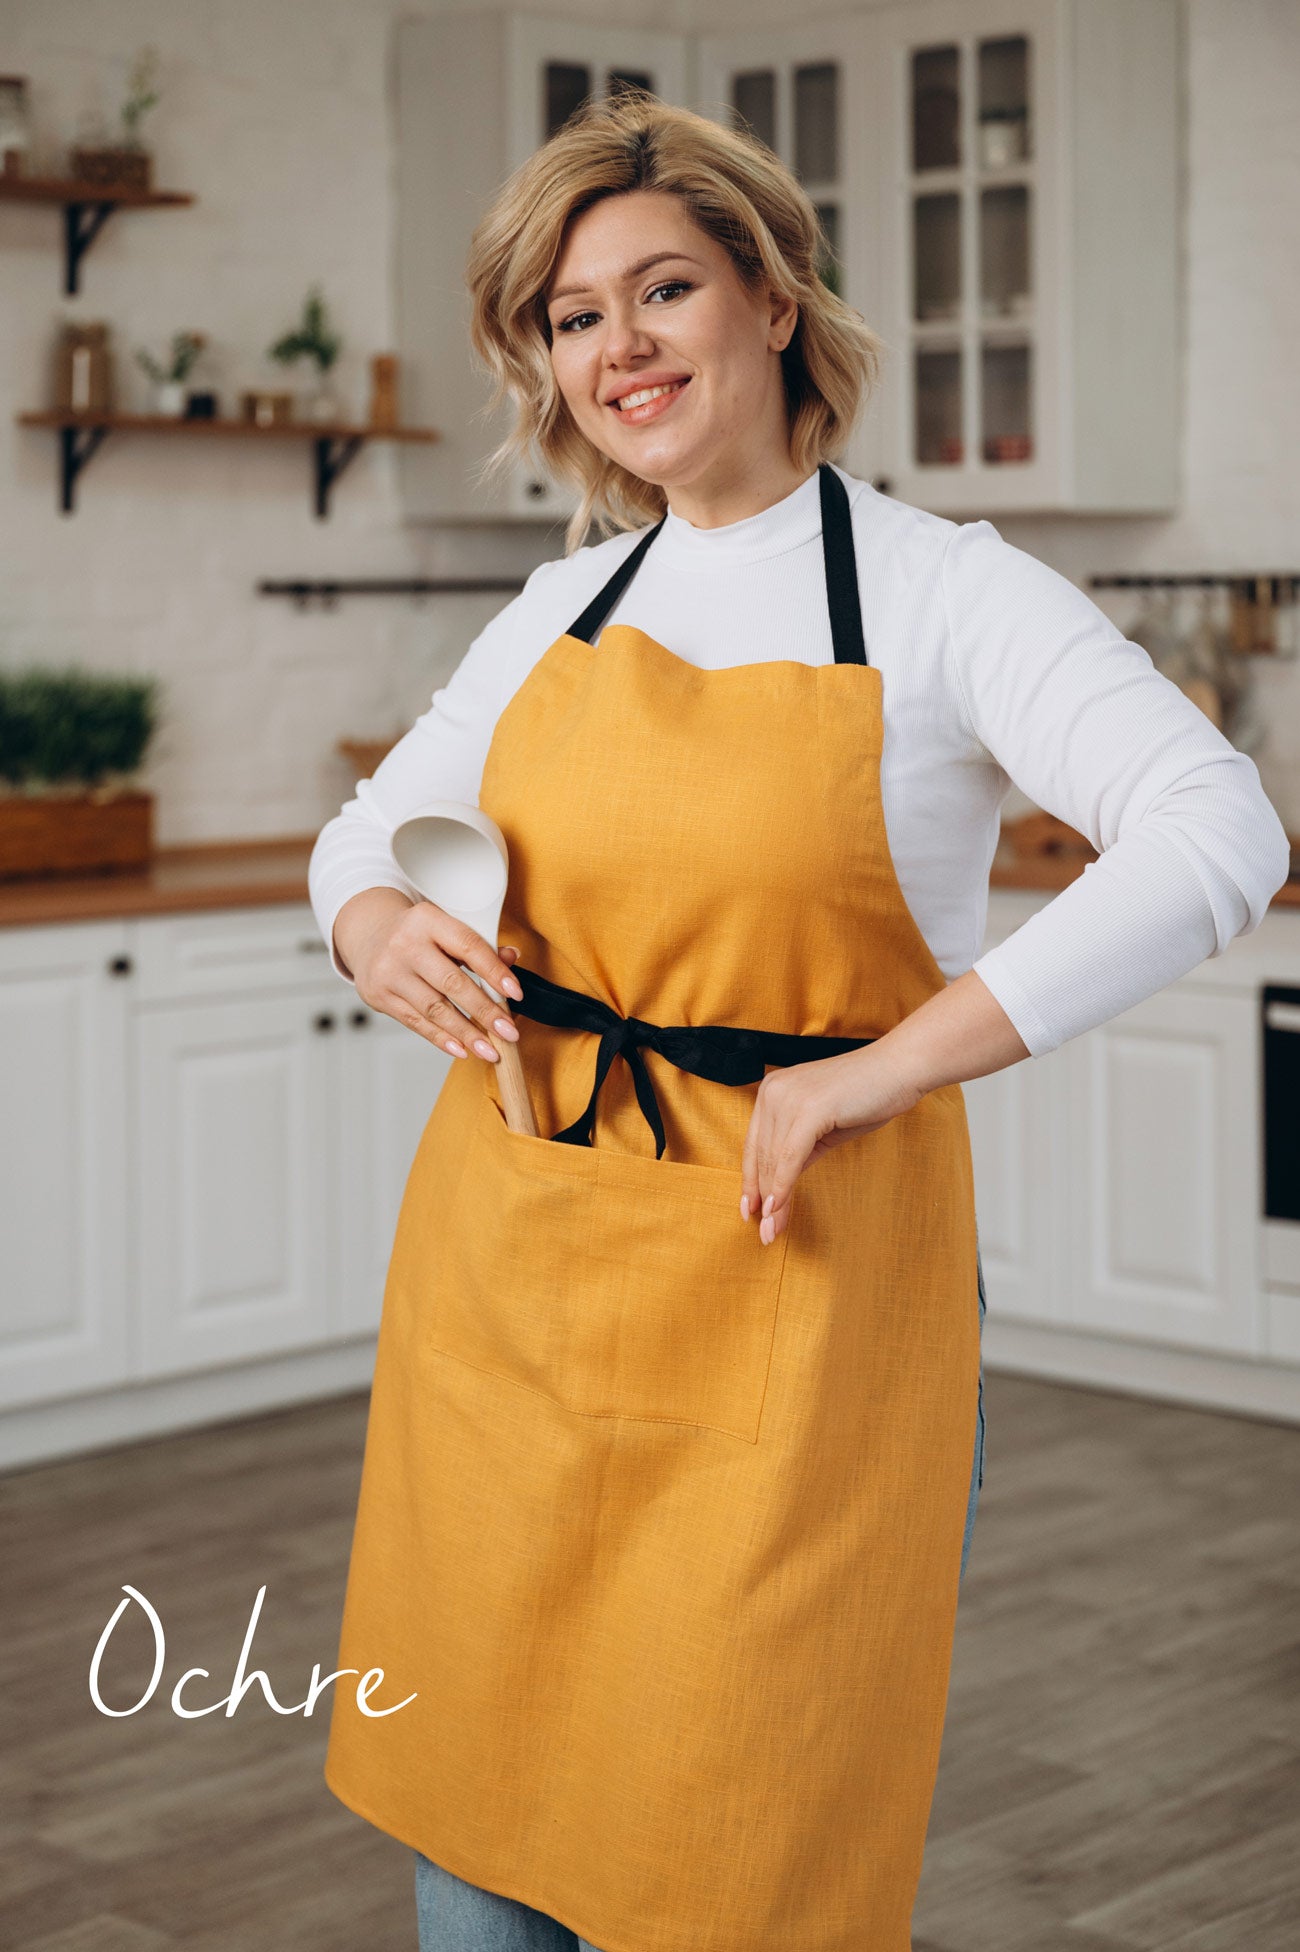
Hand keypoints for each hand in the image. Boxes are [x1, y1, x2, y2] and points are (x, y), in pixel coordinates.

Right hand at [334, 887, 524, 1062]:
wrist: (369, 935)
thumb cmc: (418, 935)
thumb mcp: (445, 929)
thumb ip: (479, 945)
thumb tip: (511, 959)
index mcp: (427, 919)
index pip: (468, 946)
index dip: (495, 971)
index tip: (516, 994)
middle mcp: (404, 944)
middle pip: (451, 983)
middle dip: (485, 1011)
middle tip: (509, 1032)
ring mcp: (389, 972)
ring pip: (434, 1009)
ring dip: (466, 1033)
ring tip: (490, 1050)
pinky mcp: (379, 996)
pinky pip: (416, 1023)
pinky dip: (441, 1038)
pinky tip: (462, 1049)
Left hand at [739, 1045, 922, 1245]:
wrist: (899, 1069)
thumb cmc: (867, 1096)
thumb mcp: (822, 1129)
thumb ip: (798, 1153)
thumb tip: (778, 1189)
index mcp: (772, 1091)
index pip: (755, 1145)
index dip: (751, 1181)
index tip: (751, 1211)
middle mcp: (773, 1091)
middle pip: (760, 1155)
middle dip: (761, 1198)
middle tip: (764, 1233)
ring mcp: (789, 1098)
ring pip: (773, 1160)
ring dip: (772, 1200)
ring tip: (772, 1231)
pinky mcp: (809, 1109)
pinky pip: (790, 1157)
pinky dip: (784, 1186)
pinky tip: (779, 1209)